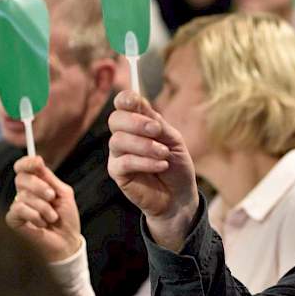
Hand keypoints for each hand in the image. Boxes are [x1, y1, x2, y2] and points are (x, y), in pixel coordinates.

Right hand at [6, 155, 81, 261]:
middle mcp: (23, 194)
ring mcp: (17, 207)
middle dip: (40, 186)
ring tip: (51, 218)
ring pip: (23, 196)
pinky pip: (18, 209)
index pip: (23, 168)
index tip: (38, 162)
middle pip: (21, 178)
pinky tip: (41, 225)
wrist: (67, 242)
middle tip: (52, 197)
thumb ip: (49, 178)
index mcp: (35, 185)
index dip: (27, 162)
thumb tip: (37, 159)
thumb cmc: (66, 219)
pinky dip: (34, 216)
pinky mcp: (12, 220)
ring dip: (43, 208)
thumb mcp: (63, 194)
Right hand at [108, 91, 199, 247]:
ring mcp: (118, 154)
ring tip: (164, 154)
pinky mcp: (117, 173)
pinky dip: (145, 162)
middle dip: (136, 122)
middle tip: (157, 131)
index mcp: (138, 123)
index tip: (133, 100)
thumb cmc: (176, 166)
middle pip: (115, 119)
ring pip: (118, 140)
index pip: (123, 105)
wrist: (179, 196)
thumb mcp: (173, 140)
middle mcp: (124, 136)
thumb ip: (157, 122)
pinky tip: (161, 165)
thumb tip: (139, 101)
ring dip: (145, 145)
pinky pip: (123, 162)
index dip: (125, 99)